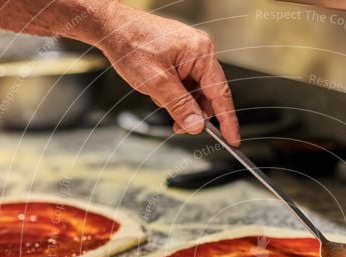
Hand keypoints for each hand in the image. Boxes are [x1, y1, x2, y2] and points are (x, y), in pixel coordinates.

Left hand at [98, 7, 239, 145]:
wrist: (112, 28)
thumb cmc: (132, 43)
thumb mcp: (156, 82)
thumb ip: (179, 106)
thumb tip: (197, 126)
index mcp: (201, 53)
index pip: (221, 94)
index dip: (227, 120)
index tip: (233, 140)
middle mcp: (200, 53)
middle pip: (208, 96)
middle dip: (193, 113)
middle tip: (177, 126)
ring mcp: (190, 56)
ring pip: (195, 93)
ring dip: (180, 104)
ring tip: (159, 98)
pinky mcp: (180, 60)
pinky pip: (185, 86)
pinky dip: (174, 95)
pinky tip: (159, 91)